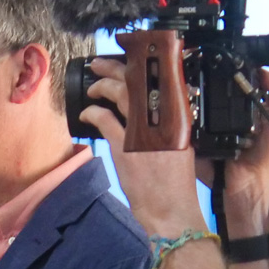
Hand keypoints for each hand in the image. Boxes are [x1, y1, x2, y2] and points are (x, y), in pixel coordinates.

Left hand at [83, 62, 268, 238]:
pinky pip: (104, 118)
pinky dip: (93, 111)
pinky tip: (87, 112)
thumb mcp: (181, 145)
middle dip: (115, 67)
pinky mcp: (124, 146)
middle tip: (100, 63)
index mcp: (179, 117)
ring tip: (92, 85)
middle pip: (136, 80)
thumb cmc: (175, 183)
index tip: (129, 59)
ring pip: (119, 93)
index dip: (141, 65)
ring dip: (102, 85)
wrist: (170, 209)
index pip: (160, 79)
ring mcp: (142, 131)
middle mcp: (162, 118)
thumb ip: (169, 123)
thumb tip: (152, 107)